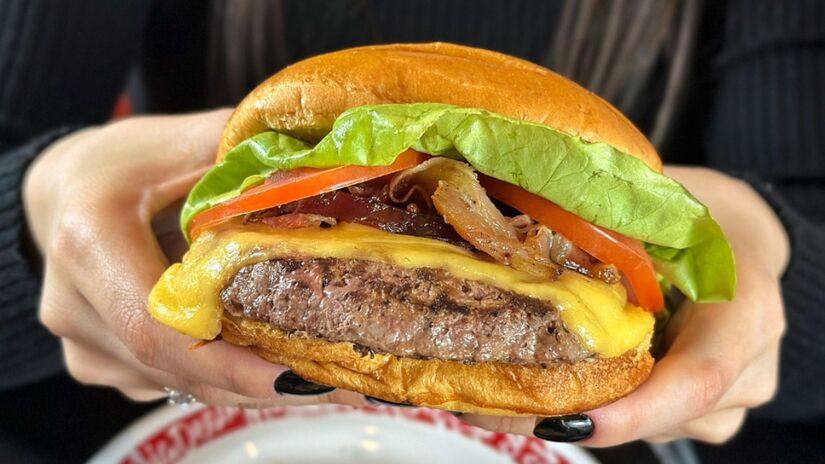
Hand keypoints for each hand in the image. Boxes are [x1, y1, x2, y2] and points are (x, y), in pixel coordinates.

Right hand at [24, 111, 361, 406]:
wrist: (64, 193)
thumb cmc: (124, 164)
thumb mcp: (180, 142)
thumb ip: (241, 151)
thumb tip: (318, 160)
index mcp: (91, 240)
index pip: (157, 325)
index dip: (227, 362)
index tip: (294, 377)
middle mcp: (73, 304)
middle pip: (173, 367)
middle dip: (256, 381)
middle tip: (330, 380)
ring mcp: (80, 342)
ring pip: (176, 383)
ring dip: (244, 384)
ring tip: (312, 372)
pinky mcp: (95, 361)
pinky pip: (167, 383)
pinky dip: (219, 378)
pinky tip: (263, 362)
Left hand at [458, 167, 789, 444]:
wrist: (745, 240)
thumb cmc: (709, 217)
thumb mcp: (669, 204)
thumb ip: (612, 223)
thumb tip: (524, 209)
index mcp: (745, 311)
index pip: (700, 376)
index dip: (637, 408)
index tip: (570, 419)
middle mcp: (747, 370)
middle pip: (661, 414)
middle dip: (574, 413)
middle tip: (493, 402)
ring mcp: (727, 400)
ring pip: (646, 423)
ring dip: (575, 409)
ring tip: (504, 388)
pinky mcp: (700, 411)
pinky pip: (645, 418)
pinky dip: (595, 405)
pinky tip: (547, 382)